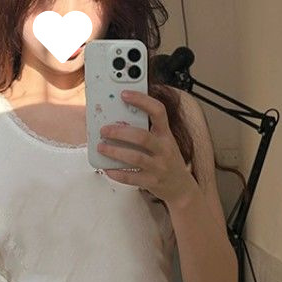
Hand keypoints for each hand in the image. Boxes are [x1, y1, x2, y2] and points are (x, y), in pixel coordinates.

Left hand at [97, 89, 196, 206]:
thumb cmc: (167, 161)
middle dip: (119, 132)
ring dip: (115, 152)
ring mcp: (159, 167)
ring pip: (135, 157)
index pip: (158, 111)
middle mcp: (164, 149)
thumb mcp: (164, 142)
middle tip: (104, 130)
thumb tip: (119, 120)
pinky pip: (132, 177)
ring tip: (101, 147)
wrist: (180, 187)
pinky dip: (117, 173)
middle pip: (141, 137)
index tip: (124, 94)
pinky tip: (107, 169)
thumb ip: (147, 130)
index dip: (142, 100)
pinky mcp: (152, 182)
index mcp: (166, 135)